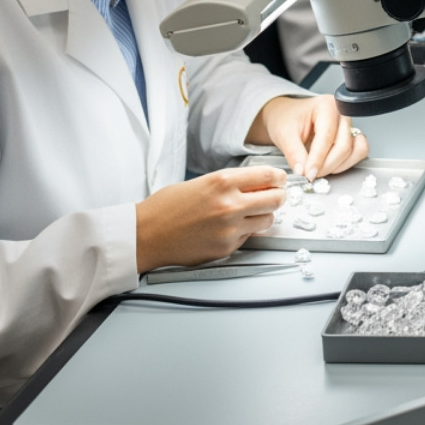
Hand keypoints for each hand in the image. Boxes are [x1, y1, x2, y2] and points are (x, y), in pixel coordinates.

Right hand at [134, 165, 285, 272]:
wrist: (145, 234)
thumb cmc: (167, 207)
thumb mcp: (202, 182)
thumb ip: (232, 182)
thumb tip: (260, 184)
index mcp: (223, 182)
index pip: (269, 176)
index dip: (279, 178)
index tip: (279, 180)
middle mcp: (229, 205)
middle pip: (276, 199)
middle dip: (277, 197)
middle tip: (272, 197)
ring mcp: (229, 229)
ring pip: (268, 221)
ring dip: (263, 216)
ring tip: (248, 214)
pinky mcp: (226, 247)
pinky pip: (249, 237)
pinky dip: (244, 232)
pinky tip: (228, 228)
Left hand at [248, 95, 369, 180]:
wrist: (286, 116)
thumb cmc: (286, 118)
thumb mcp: (284, 134)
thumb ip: (294, 153)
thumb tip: (302, 171)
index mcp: (326, 105)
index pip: (327, 136)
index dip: (318, 158)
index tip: (308, 174)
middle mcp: (342, 114)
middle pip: (344, 146)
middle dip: (327, 165)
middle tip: (310, 174)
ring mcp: (349, 125)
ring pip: (354, 151)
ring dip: (337, 165)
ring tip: (319, 168)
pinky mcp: (352, 137)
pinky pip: (359, 153)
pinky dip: (346, 163)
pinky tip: (330, 164)